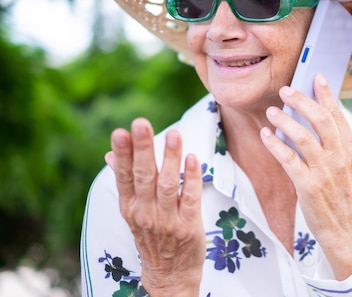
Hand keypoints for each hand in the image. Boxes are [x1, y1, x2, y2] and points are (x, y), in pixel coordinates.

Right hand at [105, 118, 204, 296]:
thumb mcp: (133, 212)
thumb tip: (110, 155)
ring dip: (171, 158)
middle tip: (141, 124)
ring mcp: (167, 220)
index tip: (121, 132)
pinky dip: (192, 178)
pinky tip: (193, 158)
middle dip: (143, 149)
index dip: (123, 154)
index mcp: (130, 207)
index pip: (124, 176)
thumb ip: (126, 182)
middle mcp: (145, 212)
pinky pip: (190, 198)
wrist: (170, 275)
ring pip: (168, 184)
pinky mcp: (188, 226)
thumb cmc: (152, 236)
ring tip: (174, 134)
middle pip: (144, 176)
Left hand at [261, 74, 351, 279]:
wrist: (346, 233)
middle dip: (302, 100)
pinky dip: (275, 144)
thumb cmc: (343, 198)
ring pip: (302, 136)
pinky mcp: (309, 186)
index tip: (316, 77)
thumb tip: (317, 120)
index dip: (327, 94)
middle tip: (286, 90)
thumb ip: (336, 145)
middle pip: (320, 119)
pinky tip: (266, 135)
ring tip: (272, 111)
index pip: (338, 115)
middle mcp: (340, 157)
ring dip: (285, 120)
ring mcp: (325, 171)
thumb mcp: (348, 168)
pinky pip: (288, 159)